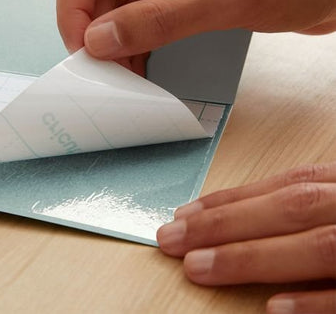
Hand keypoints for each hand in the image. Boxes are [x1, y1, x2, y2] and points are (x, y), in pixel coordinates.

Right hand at [56, 0, 335, 72]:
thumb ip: (159, 19)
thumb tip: (98, 41)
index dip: (73, 4)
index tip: (82, 49)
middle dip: (95, 31)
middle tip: (100, 74)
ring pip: (115, 5)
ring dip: (114, 43)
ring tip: (121, 79)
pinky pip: (140, 16)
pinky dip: (135, 43)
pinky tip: (138, 69)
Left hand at [157, 162, 335, 313]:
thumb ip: (306, 205)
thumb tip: (241, 217)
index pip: (282, 188)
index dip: (230, 201)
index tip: (184, 214)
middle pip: (290, 208)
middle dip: (225, 223)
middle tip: (172, 239)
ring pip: (317, 246)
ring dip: (251, 256)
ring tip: (197, 267)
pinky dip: (315, 301)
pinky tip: (273, 308)